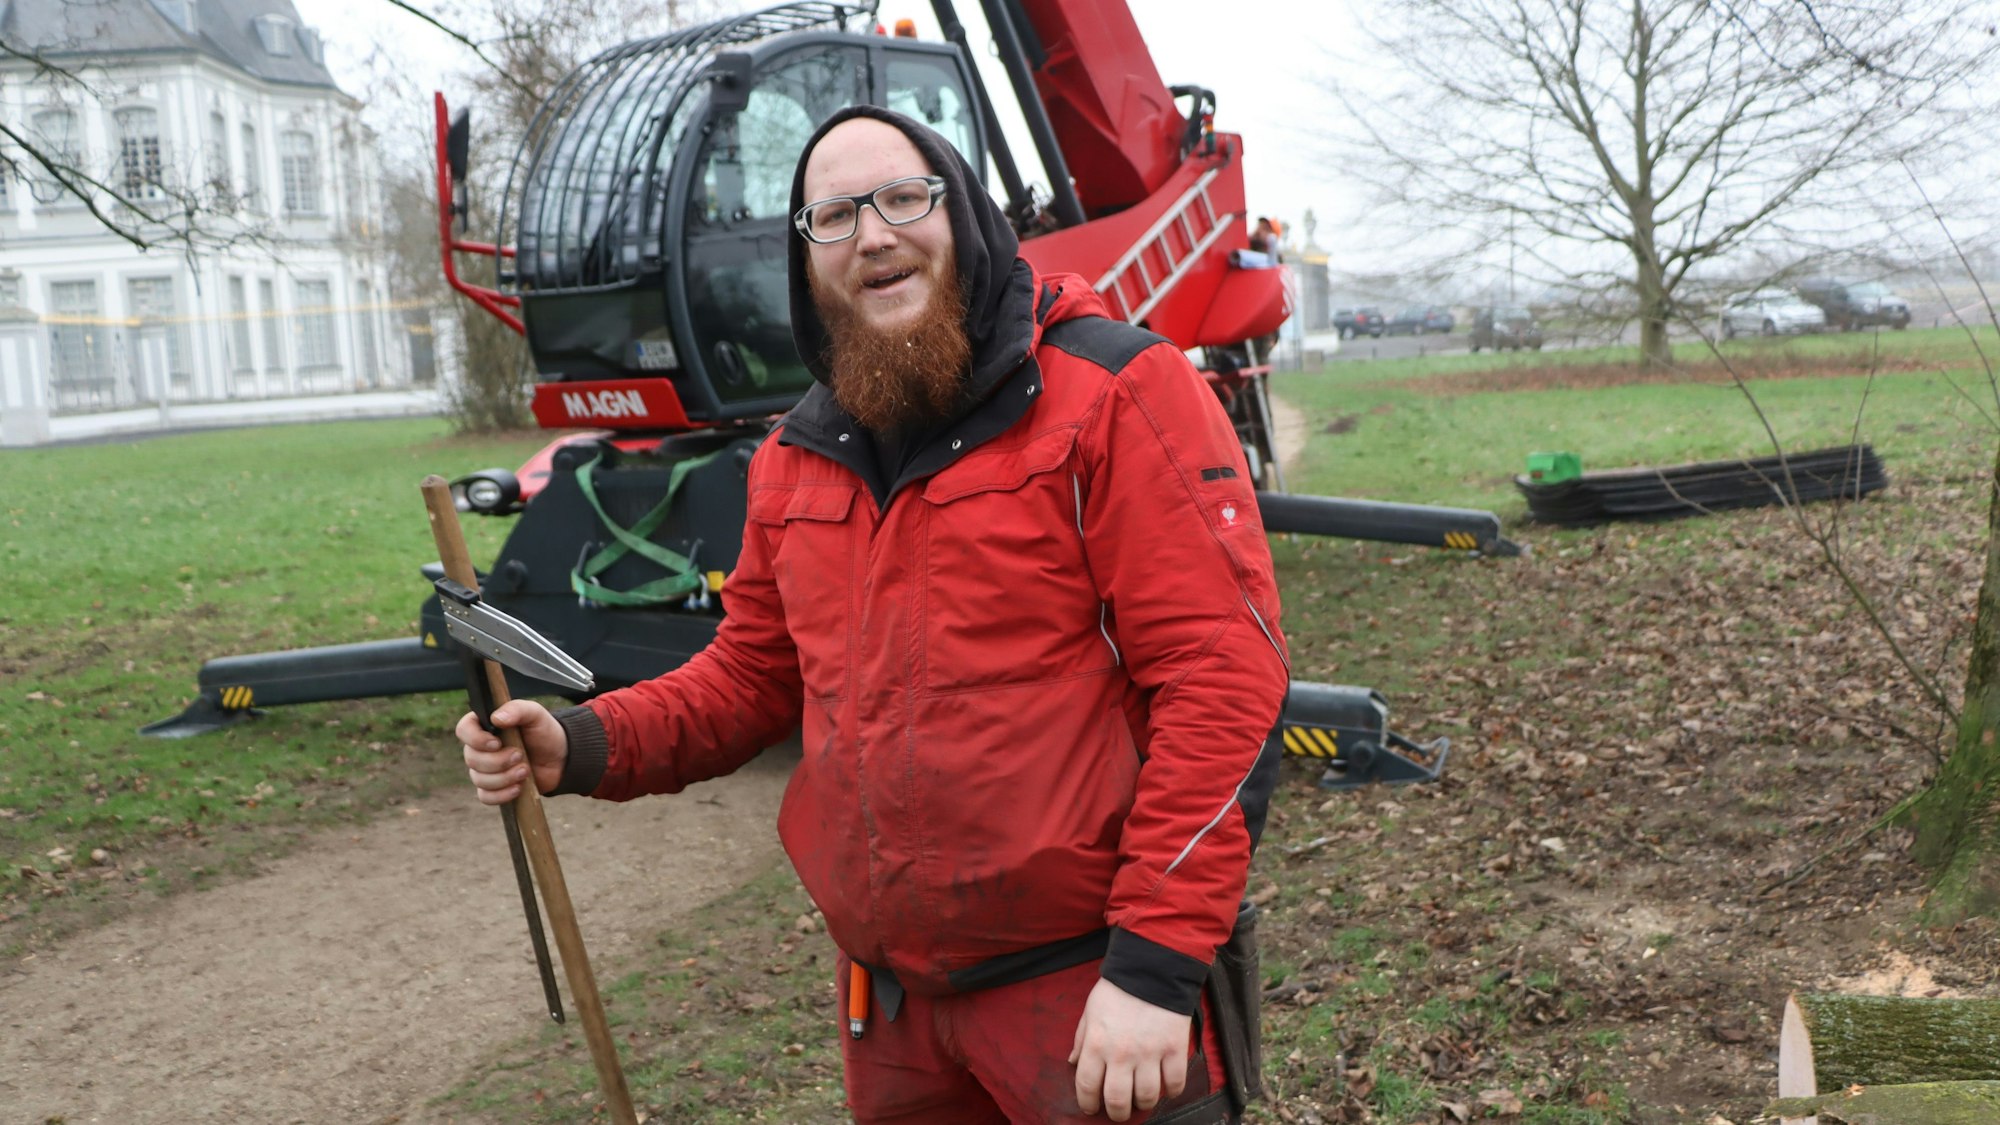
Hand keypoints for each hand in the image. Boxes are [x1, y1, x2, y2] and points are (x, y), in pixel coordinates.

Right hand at [457, 699, 569, 804]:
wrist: (560, 757)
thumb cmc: (544, 732)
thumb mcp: (535, 714)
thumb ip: (517, 709)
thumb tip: (495, 718)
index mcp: (485, 725)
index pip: (463, 730)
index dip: (475, 739)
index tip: (497, 743)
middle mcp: (480, 747)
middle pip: (471, 759)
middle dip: (498, 761)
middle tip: (520, 755)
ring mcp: (485, 769)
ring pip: (479, 779)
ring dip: (504, 777)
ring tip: (525, 770)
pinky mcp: (494, 788)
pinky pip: (486, 796)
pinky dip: (502, 794)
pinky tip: (518, 787)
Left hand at [1069, 978, 1191, 1121]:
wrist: (1153, 968)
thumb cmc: (1118, 989)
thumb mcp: (1091, 1010)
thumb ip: (1081, 1038)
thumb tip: (1073, 1064)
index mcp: (1096, 1043)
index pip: (1087, 1086)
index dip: (1087, 1103)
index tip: (1091, 1108)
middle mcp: (1121, 1053)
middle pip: (1117, 1100)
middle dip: (1117, 1113)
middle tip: (1119, 1112)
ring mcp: (1150, 1053)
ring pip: (1146, 1097)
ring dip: (1143, 1104)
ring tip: (1141, 1099)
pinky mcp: (1174, 1049)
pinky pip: (1174, 1084)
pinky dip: (1170, 1092)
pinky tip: (1165, 1087)